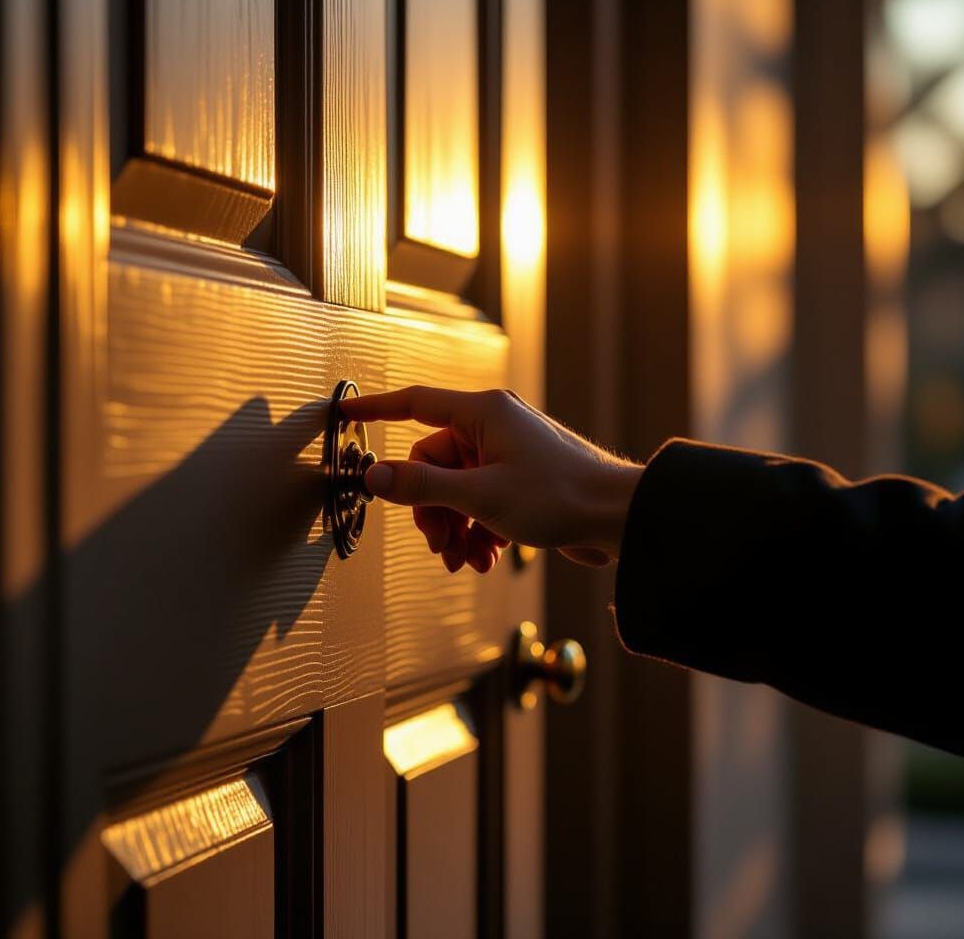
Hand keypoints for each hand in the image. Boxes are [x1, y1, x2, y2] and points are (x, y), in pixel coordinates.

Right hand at [339, 387, 643, 573]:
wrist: (617, 518)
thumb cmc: (561, 495)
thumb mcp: (480, 496)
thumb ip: (422, 488)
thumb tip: (374, 478)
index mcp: (483, 413)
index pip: (415, 403)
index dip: (377, 409)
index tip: (347, 415)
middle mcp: (494, 427)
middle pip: (434, 464)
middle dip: (432, 510)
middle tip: (439, 543)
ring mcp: (508, 453)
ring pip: (457, 489)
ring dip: (455, 527)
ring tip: (466, 559)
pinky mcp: (520, 479)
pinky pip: (480, 501)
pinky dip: (478, 529)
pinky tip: (487, 557)